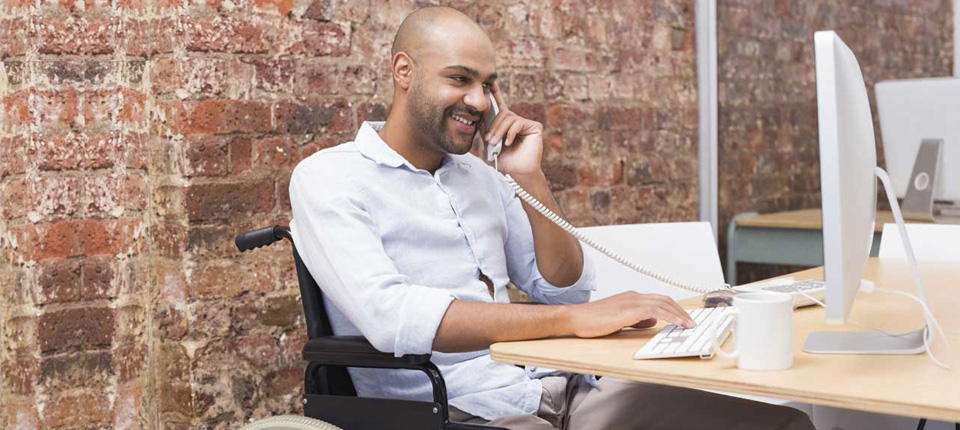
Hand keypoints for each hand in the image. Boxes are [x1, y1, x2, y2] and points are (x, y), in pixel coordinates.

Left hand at [482, 81, 542, 175]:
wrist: (517, 173)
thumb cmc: (505, 161)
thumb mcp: (490, 144)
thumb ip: (485, 130)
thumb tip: (477, 117)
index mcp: (506, 124)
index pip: (499, 106)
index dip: (495, 93)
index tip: (489, 82)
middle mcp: (516, 121)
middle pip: (502, 113)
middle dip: (493, 126)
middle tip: (489, 139)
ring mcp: (526, 123)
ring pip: (509, 118)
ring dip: (499, 131)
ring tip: (496, 143)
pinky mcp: (534, 127)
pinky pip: (518, 123)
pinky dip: (510, 133)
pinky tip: (508, 142)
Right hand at [565, 292, 695, 337]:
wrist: (576, 318)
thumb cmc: (592, 320)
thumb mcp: (619, 319)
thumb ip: (636, 319)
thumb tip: (651, 321)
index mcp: (631, 298)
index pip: (659, 300)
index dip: (674, 308)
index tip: (684, 318)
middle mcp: (633, 297)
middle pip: (664, 300)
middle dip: (681, 311)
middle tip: (691, 322)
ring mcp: (631, 302)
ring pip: (662, 303)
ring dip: (679, 314)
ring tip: (689, 325)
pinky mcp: (629, 310)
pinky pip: (655, 311)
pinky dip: (670, 316)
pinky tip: (677, 323)